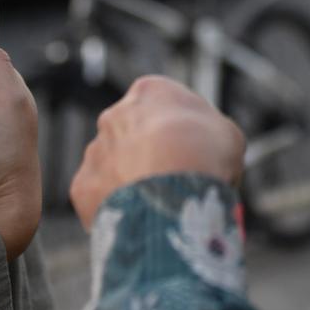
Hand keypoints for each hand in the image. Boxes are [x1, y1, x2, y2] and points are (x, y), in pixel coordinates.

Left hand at [69, 75, 244, 229]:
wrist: (172, 193)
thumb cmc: (204, 156)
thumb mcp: (226, 133)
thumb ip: (209, 132)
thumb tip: (207, 146)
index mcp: (149, 92)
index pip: (162, 107)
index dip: (180, 133)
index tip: (193, 154)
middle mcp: (114, 116)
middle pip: (133, 136)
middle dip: (150, 156)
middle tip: (174, 182)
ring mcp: (95, 151)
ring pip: (114, 167)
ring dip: (131, 182)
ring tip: (158, 206)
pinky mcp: (83, 185)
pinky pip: (100, 196)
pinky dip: (117, 208)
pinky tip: (140, 218)